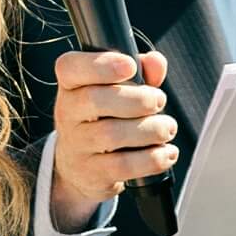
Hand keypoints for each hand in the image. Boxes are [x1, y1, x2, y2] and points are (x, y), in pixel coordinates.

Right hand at [50, 49, 177, 232]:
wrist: (81, 167)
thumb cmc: (105, 119)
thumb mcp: (118, 91)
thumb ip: (140, 73)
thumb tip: (156, 62)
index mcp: (70, 86)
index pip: (70, 68)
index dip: (101, 64)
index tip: (130, 66)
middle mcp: (67, 114)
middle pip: (95, 100)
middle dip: (137, 99)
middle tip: (159, 101)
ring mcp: (77, 146)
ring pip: (111, 135)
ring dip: (150, 130)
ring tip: (167, 128)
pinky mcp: (92, 173)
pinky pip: (124, 166)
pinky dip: (152, 159)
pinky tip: (167, 152)